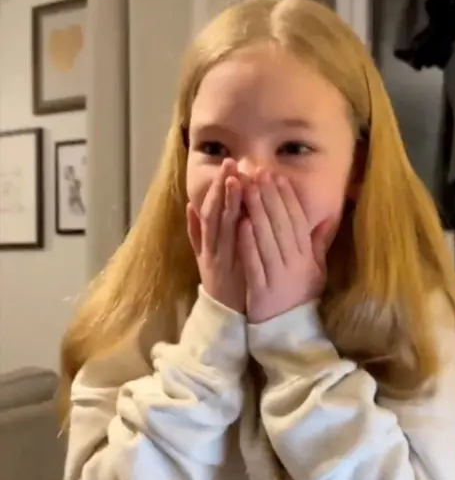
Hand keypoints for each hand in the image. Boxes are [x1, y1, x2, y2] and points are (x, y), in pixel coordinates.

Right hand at [187, 160, 245, 313]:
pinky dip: (230, 235)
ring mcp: (217, 258)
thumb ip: (197, 233)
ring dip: (226, 203)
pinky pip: (226, 251)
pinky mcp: (223, 273)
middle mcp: (211, 246)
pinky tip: (239, 218)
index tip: (229, 164)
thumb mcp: (206, 256)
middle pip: (215, 211)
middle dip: (222, 187)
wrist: (224, 316)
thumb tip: (190, 206)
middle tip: (231, 164)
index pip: (214, 207)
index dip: (220, 186)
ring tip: (234, 181)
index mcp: (210, 240)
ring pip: (220, 226)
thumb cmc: (223, 281)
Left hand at [238, 172, 327, 323]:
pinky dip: (248, 243)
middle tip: (259, 173)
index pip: (297, 221)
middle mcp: (294, 264)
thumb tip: (327, 217)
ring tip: (247, 189)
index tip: (277, 176)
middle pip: (281, 225)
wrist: (289, 332)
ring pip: (267, 240)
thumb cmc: (301, 296)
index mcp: (307, 257)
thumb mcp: (316, 270)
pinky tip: (241, 224)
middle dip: (270, 197)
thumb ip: (319, 243)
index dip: (287, 198)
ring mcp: (278, 277)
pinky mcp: (261, 290)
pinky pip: (255, 263)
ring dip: (257, 212)